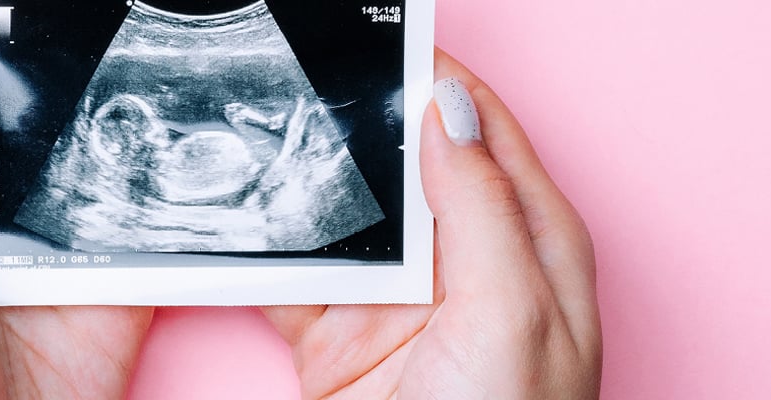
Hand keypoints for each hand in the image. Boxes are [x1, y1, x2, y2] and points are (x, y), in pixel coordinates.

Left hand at [0, 42, 152, 399]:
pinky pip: (151, 246)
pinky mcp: (113, 307)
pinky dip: (173, 218)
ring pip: (105, 186)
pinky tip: (185, 184)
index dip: (2, 77)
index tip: (38, 35)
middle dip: (78, 110)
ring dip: (133, 156)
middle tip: (113, 65)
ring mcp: (57, 271)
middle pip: (48, 146)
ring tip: (157, 111)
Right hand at [262, 49, 601, 398]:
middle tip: (308, 88)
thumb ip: (481, 207)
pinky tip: (242, 231)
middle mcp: (463, 266)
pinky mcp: (341, 341)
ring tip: (258, 152)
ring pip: (342, 219)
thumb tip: (450, 111)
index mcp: (529, 243)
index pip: (481, 129)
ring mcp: (400, 303)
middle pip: (402, 168)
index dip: (436, 81)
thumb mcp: (514, 313)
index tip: (387, 44)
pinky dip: (264, 258)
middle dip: (356, 129)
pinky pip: (292, 279)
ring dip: (303, 194)